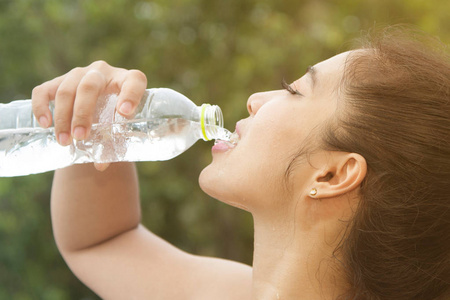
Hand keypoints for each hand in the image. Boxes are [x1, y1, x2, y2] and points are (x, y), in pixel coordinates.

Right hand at [31, 60, 146, 170]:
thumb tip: (100, 165)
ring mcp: (79, 74)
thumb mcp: (121, 129)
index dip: (131, 95)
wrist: (99, 109)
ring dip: (63, 117)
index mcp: (128, 79)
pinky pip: (44, 90)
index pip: (134, 81)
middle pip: (89, 87)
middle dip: (83, 113)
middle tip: (81, 136)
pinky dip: (41, 106)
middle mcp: (103, 72)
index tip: (125, 113)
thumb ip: (115, 145)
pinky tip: (45, 124)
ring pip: (66, 90)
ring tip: (65, 141)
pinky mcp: (58, 81)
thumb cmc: (116, 120)